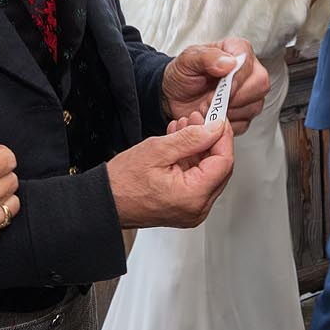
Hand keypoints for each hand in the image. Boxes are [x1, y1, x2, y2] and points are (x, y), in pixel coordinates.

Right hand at [106, 115, 235, 228]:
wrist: (106, 201)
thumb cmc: (123, 182)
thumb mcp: (158, 150)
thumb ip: (191, 138)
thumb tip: (215, 129)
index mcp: (193, 196)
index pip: (223, 162)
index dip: (223, 137)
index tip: (218, 119)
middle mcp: (197, 208)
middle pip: (219, 168)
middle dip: (211, 141)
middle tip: (200, 120)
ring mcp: (192, 210)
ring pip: (209, 173)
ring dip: (199, 148)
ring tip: (184, 128)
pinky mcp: (185, 207)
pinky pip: (197, 180)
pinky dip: (191, 160)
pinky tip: (180, 144)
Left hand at [162, 38, 269, 133]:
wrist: (174, 97)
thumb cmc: (182, 75)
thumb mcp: (187, 60)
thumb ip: (207, 57)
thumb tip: (229, 63)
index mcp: (237, 50)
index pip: (249, 63)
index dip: (236, 79)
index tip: (218, 89)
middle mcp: (249, 71)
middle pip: (259, 85)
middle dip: (231, 98)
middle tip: (209, 100)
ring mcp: (250, 94)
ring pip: (254, 106)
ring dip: (227, 111)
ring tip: (207, 106)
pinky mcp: (246, 113)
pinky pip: (245, 123)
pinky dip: (225, 123)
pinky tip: (213, 115)